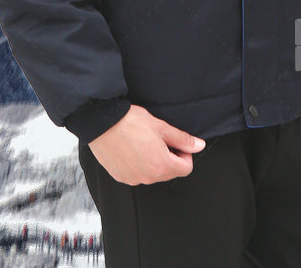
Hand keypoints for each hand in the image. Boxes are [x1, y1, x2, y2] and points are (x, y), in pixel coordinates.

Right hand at [88, 103, 205, 184]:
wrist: (102, 122)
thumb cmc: (130, 122)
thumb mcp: (161, 127)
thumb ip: (182, 139)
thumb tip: (199, 145)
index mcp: (161, 165)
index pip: (185, 169)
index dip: (185, 154)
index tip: (176, 143)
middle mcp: (148, 177)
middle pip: (169, 173)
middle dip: (170, 158)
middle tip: (160, 139)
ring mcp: (133, 179)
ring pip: (153, 174)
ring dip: (154, 161)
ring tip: (144, 142)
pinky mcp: (120, 177)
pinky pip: (137, 174)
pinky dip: (139, 164)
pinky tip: (132, 148)